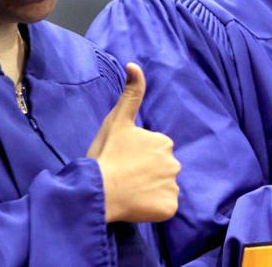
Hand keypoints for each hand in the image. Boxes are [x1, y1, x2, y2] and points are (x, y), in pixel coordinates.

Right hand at [87, 63, 180, 222]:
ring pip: (163, 188)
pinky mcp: (170, 207)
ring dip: (149, 191)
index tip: (122, 161)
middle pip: (161, 169)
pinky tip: (137, 205)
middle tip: (124, 177)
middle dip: (146, 174)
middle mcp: (174, 162)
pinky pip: (165, 207)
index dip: (137, 157)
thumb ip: (131, 93)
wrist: (97, 190)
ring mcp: (173, 186)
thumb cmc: (104, 155)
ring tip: (129, 191)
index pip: (155, 151)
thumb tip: (134, 64)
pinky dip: (153, 208)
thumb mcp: (116, 121)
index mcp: (164, 141)